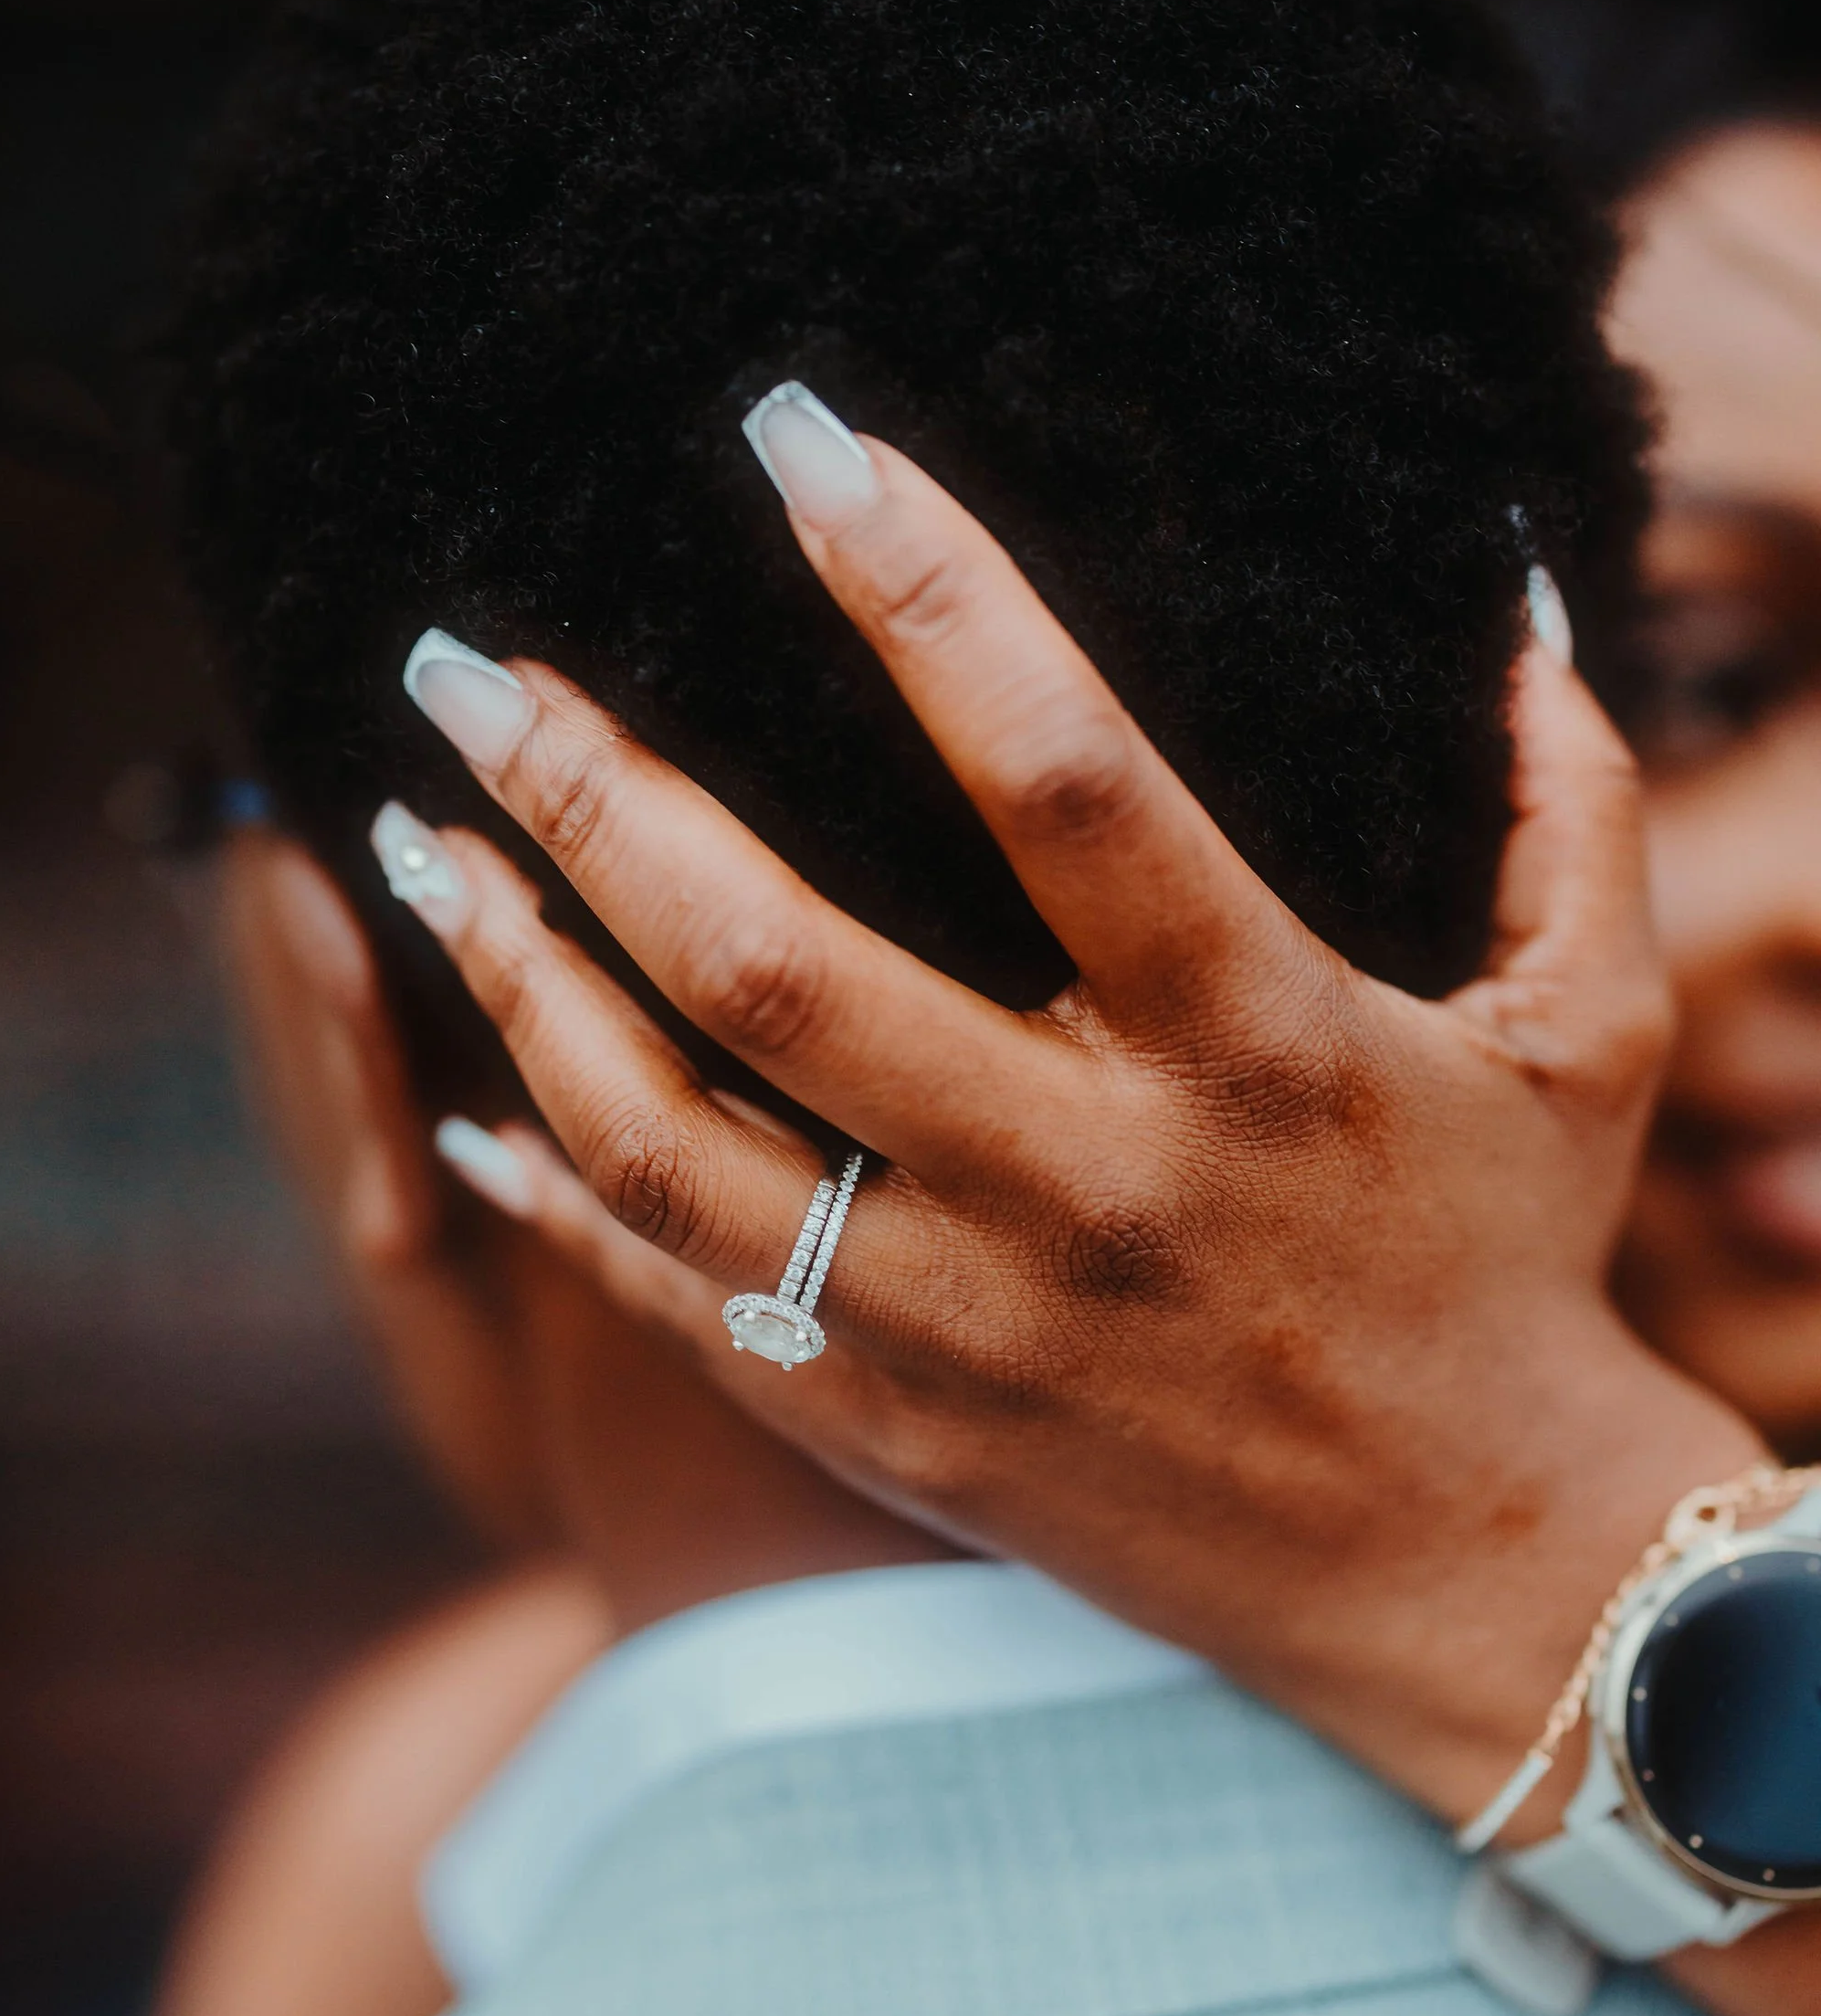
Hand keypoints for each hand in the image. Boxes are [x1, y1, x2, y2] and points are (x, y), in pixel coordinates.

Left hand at [386, 424, 1756, 1829]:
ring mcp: (972, 1326)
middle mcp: (1088, 1183)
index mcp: (1256, 1042)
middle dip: (589, 790)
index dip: (921, 588)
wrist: (1460, 1576)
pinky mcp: (903, 1436)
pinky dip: (559, 1204)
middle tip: (465, 665)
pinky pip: (681, 1308)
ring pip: (670, 1142)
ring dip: (522, 982)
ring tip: (426, 853)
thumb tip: (1520, 596)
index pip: (1061, 775)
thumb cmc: (1512, 1276)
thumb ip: (1565, 811)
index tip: (794, 439)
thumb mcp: (1589, 1040)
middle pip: (773, 955)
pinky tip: (474, 1108)